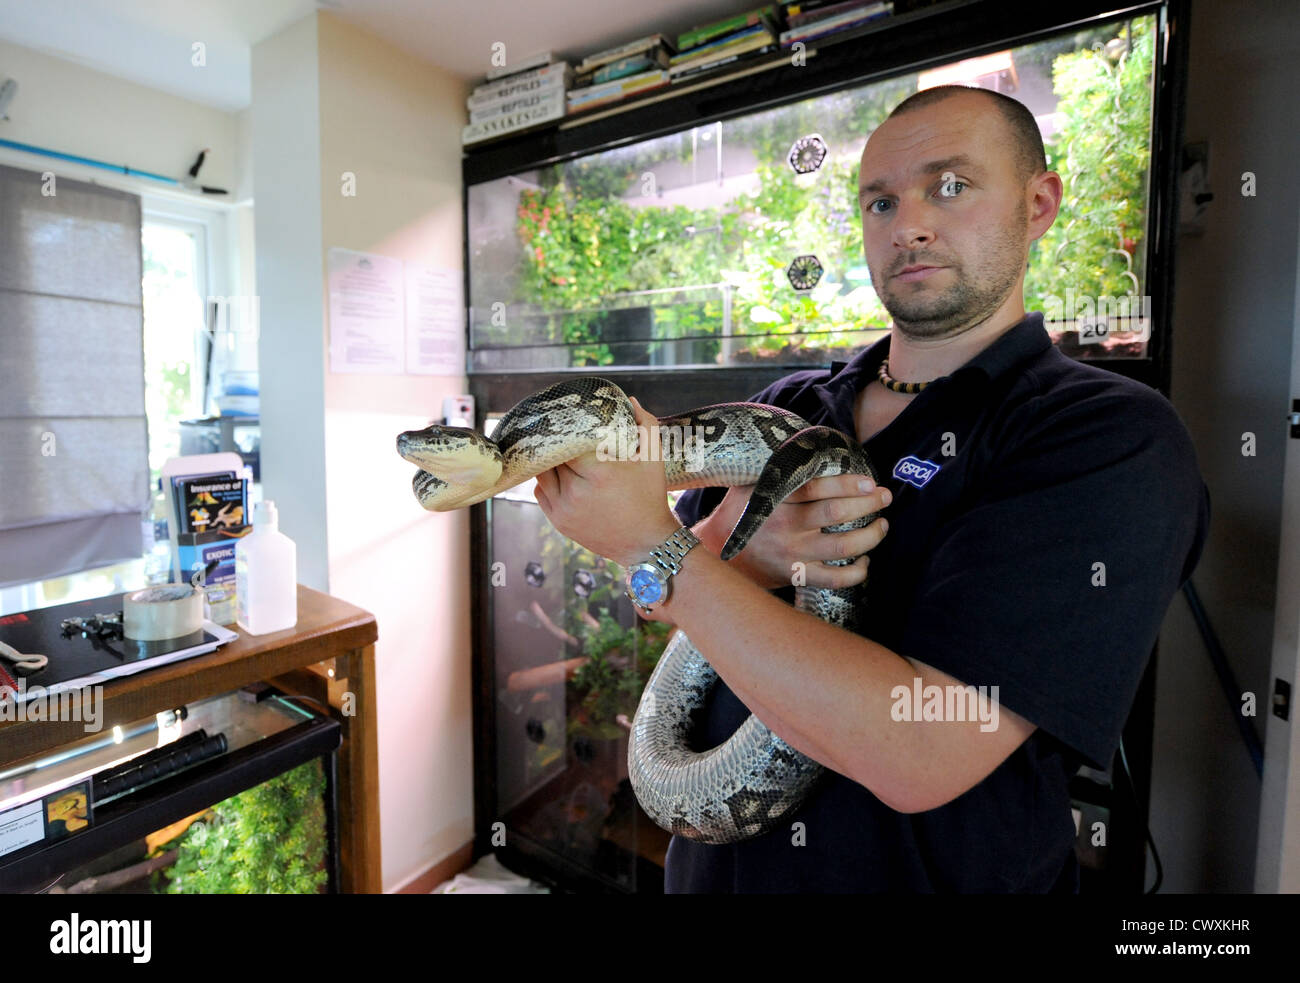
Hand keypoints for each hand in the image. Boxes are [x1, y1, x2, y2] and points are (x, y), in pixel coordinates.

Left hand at [534, 397, 680, 566]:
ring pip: (542, 473)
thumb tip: (628, 400)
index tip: (571, 422)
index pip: (569, 440)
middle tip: (563, 432)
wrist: (645, 543)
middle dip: (560, 444)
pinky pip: (541, 492)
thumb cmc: (650, 497)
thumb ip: (645, 424)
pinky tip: (560, 475)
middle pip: (554, 456)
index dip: (569, 430)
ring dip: (550, 462)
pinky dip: (548, 481)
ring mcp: (565, 509)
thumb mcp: (654, 458)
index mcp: (599, 473)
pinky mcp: (559, 522)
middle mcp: (577, 492)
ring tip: (559, 452)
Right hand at [695, 475, 890, 589]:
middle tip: (885, 497)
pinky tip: (865, 560)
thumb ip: (777, 468)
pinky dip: (856, 572)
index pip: (815, 488)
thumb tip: (812, 442)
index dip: (846, 484)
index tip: (869, 481)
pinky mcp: (796, 576)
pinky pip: (835, 579)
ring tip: (882, 525)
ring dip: (870, 536)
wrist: (716, 554)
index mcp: (774, 499)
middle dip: (867, 505)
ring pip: (841, 547)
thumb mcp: (749, 482)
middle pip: (835, 515)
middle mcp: (784, 527)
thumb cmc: (740, 512)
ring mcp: (791, 554)